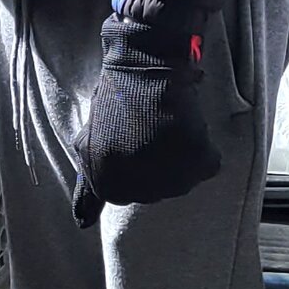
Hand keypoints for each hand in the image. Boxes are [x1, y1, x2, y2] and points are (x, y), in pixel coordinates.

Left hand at [73, 18, 222, 224]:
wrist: (144, 64)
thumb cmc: (115, 101)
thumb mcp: (89, 145)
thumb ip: (87, 189)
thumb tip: (82, 224)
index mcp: (109, 185)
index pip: (127, 194)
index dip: (132, 167)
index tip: (133, 143)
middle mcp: (138, 187)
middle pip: (157, 190)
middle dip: (155, 165)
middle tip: (151, 134)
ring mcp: (170, 174)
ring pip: (183, 180)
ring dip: (180, 158)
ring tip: (168, 128)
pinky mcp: (198, 159)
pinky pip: (206, 165)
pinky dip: (201, 148)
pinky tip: (186, 126)